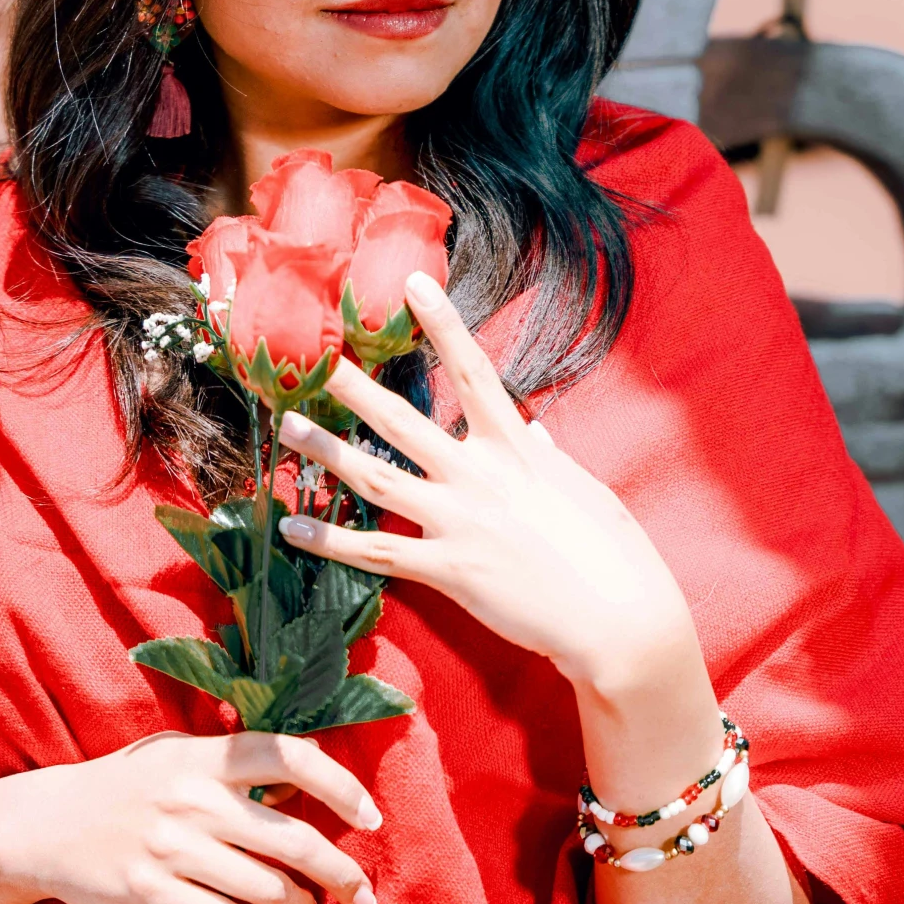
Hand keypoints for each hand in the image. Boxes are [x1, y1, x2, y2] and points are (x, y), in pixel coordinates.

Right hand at [0, 730, 381, 903]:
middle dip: (341, 874)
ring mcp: (171, 849)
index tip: (371, 818)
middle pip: (294, 842)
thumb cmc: (129, 787)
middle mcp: (193, 799)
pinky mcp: (151, 895)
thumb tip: (312, 786)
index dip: (342, 786)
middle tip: (360, 894)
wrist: (45, 825)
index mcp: (206, 756)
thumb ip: (241, 766)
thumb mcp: (181, 756)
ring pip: (269, 891)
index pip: (291, 757)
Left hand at [275, 272, 706, 702]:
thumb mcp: (583, 488)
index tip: (414, 285)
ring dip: (327, 451)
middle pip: (405, 422)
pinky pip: (376, 551)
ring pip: (377, 478)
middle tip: (314, 359)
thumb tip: (534, 433)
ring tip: (285, 427)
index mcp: (517, 448)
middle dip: (356, 388)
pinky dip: (330, 540)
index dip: (444, 324)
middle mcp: (481, 476)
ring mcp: (460, 522)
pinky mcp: (448, 570)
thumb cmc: (613, 553)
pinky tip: (291, 527)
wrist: (619, 617)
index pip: (474, 371)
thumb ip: (548, 456)